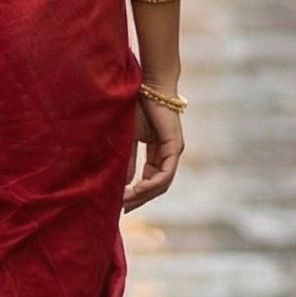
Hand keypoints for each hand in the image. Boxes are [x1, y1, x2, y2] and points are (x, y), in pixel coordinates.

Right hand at [124, 92, 182, 210]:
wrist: (147, 86)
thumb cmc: (136, 108)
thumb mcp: (128, 140)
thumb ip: (128, 161)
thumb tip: (124, 183)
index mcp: (159, 153)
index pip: (150, 180)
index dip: (137, 194)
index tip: (121, 203)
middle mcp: (169, 155)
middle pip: (157, 186)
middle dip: (140, 198)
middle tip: (123, 209)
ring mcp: (174, 151)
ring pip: (162, 183)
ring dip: (145, 194)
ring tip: (127, 201)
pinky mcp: (174, 146)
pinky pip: (166, 173)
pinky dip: (152, 183)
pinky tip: (138, 188)